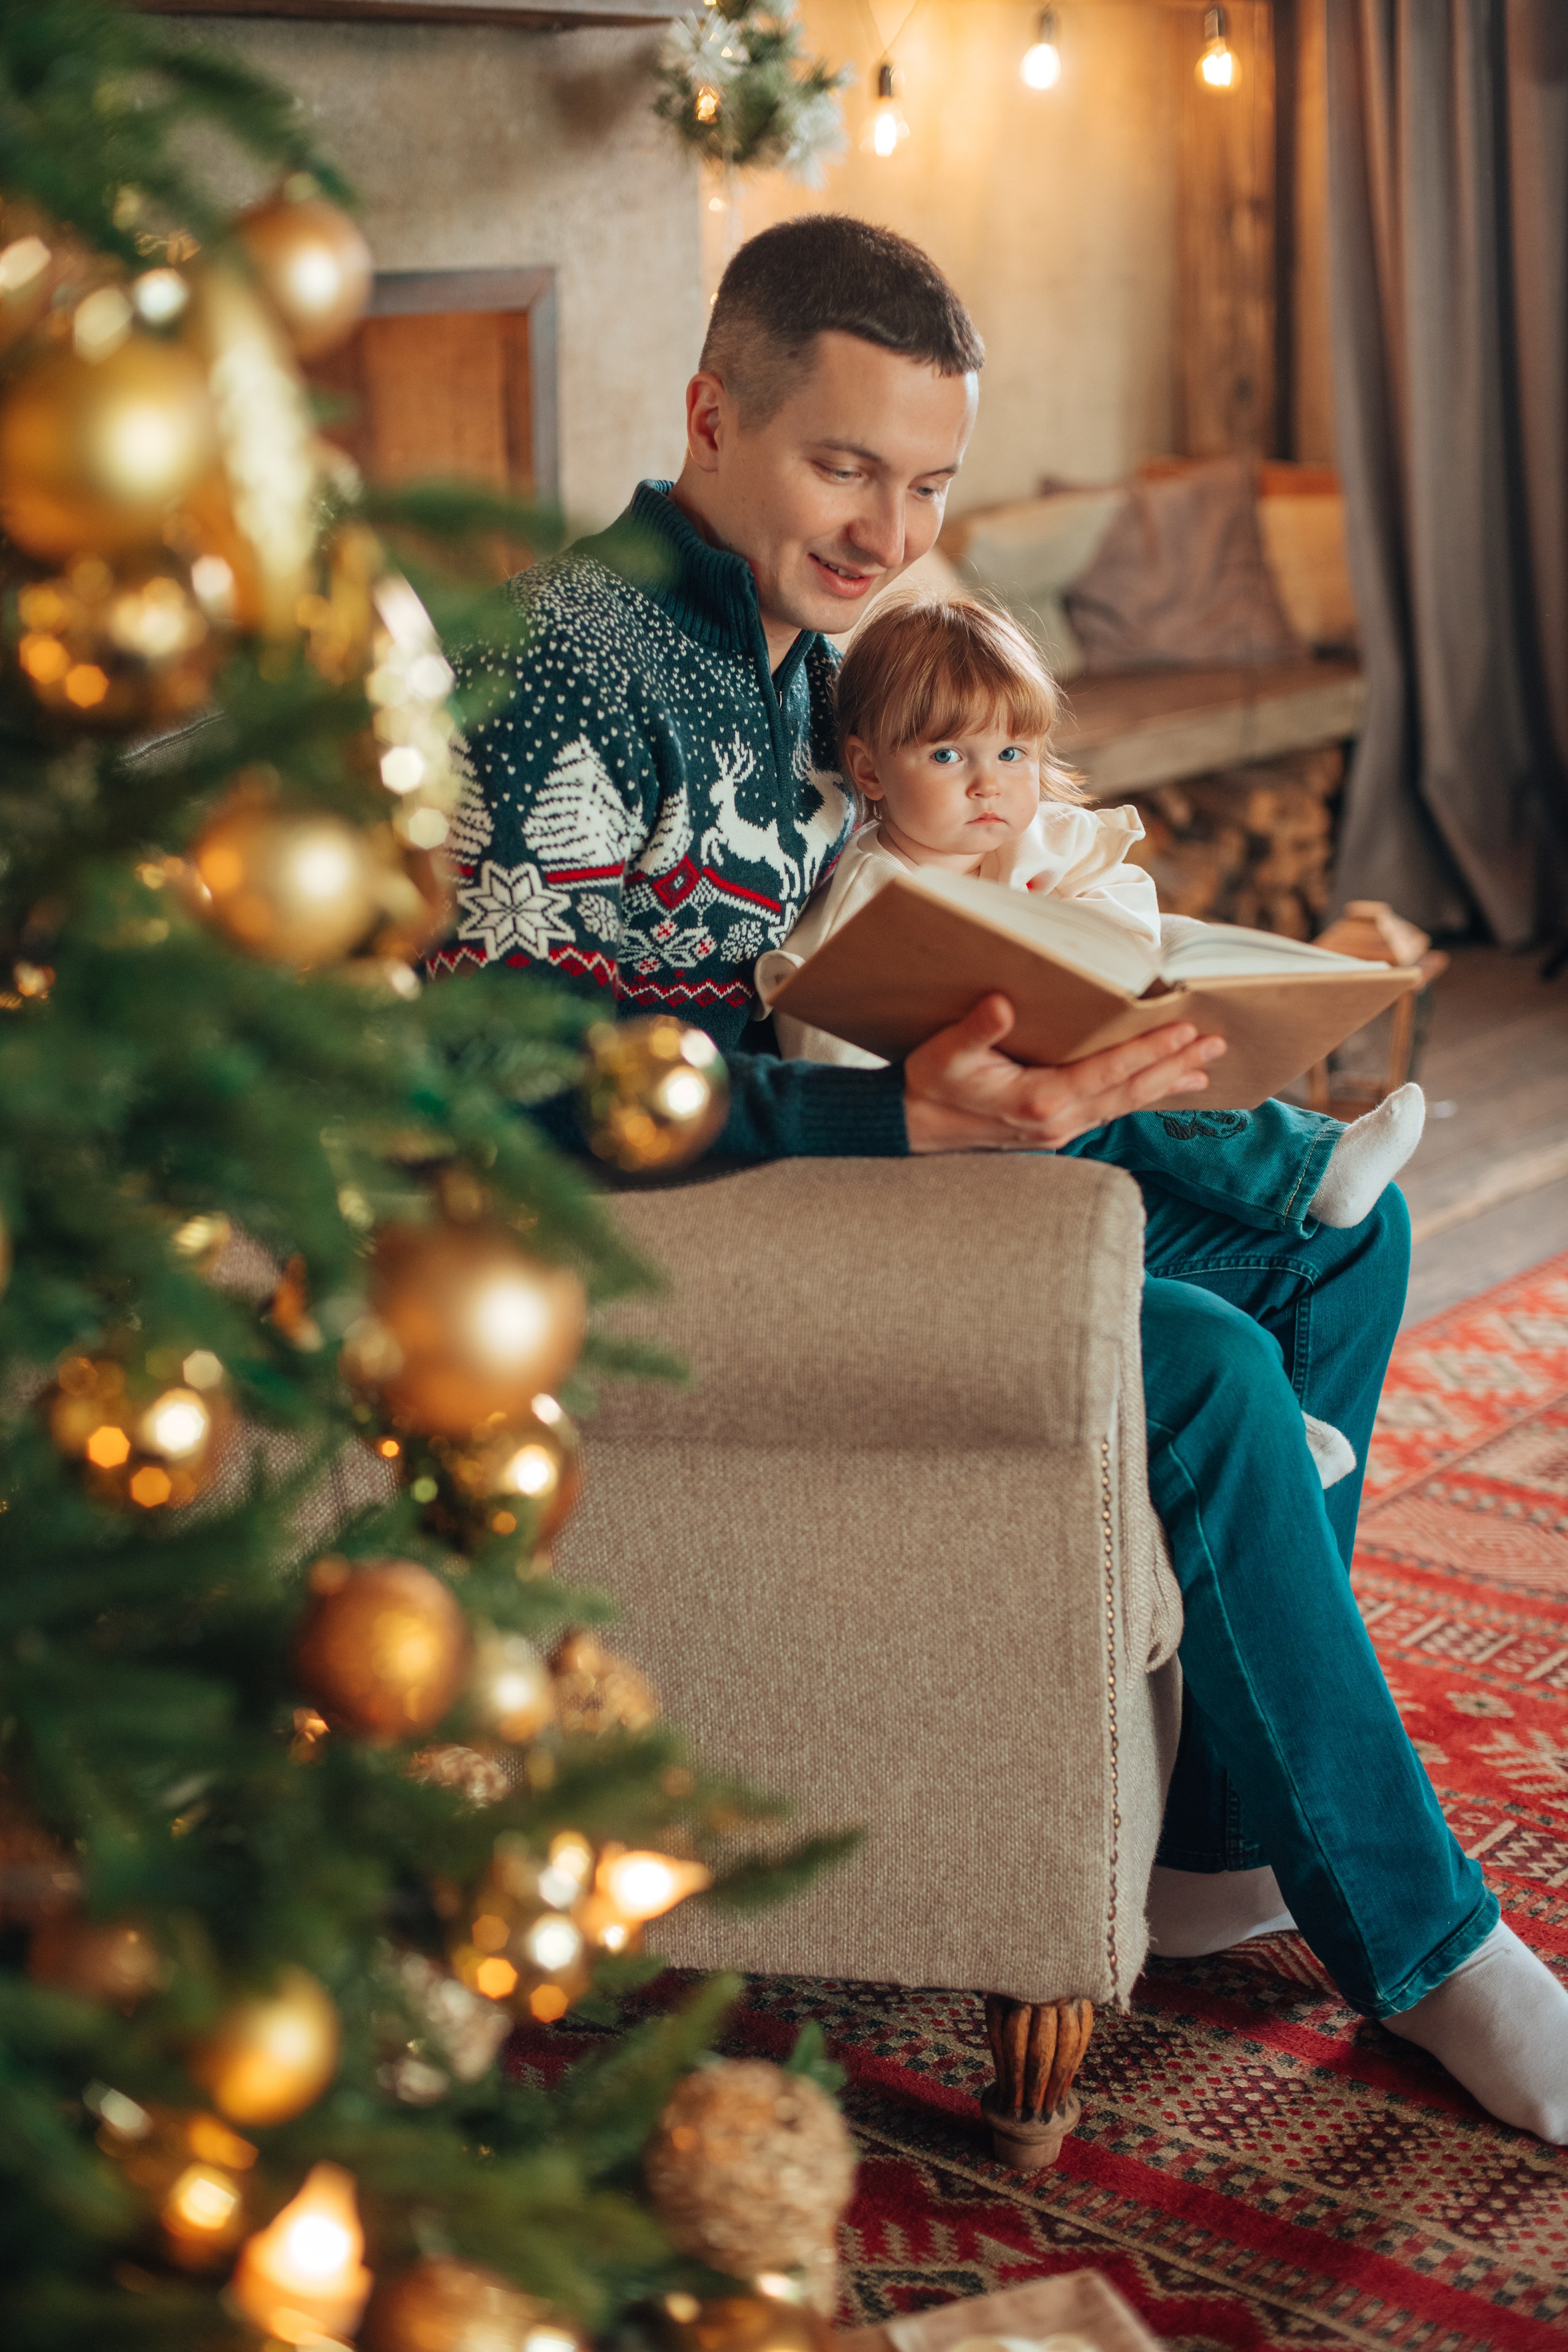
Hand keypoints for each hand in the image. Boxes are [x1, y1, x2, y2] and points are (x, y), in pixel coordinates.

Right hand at [903, 993, 1225, 1153]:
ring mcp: (1060, 1130)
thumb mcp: (943, 1055)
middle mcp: (1058, 1121)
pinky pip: (1110, 1110)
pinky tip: (1158, 1087)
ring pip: (1125, 1104)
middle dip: (1175, 1066)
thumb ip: (975, 1031)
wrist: (910, 1128)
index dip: (1149, 1051)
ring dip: (1165, 1083)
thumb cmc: (927, 1086)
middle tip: (1216, 1044)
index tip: (1185, 1031)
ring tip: (1204, 1070)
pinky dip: (1140, 1095)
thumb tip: (1003, 1004)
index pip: (1108, 1071)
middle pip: (1130, 1091)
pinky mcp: (1057, 1129)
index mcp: (1039, 1099)